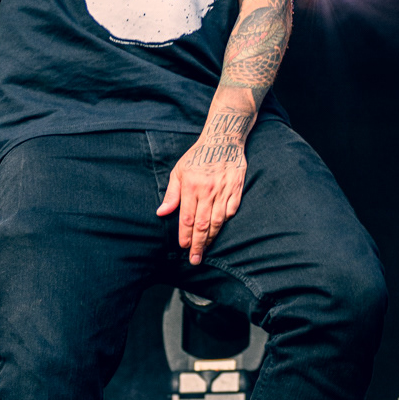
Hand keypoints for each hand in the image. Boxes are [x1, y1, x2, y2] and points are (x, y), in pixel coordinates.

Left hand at [157, 116, 248, 264]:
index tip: (183, 247)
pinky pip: (231, 210)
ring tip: (206, 250)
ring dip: (211, 238)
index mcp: (191, 186)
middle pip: (202, 224)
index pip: (187, 218)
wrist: (223, 139)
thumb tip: (162, 213)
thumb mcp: (179, 171)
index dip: (185, 235)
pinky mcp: (236, 189)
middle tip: (195, 259)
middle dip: (197, 244)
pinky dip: (226, 222)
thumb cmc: (198, 156)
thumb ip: (172, 193)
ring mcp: (224, 190)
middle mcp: (207, 190)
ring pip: (217, 221)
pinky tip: (220, 230)